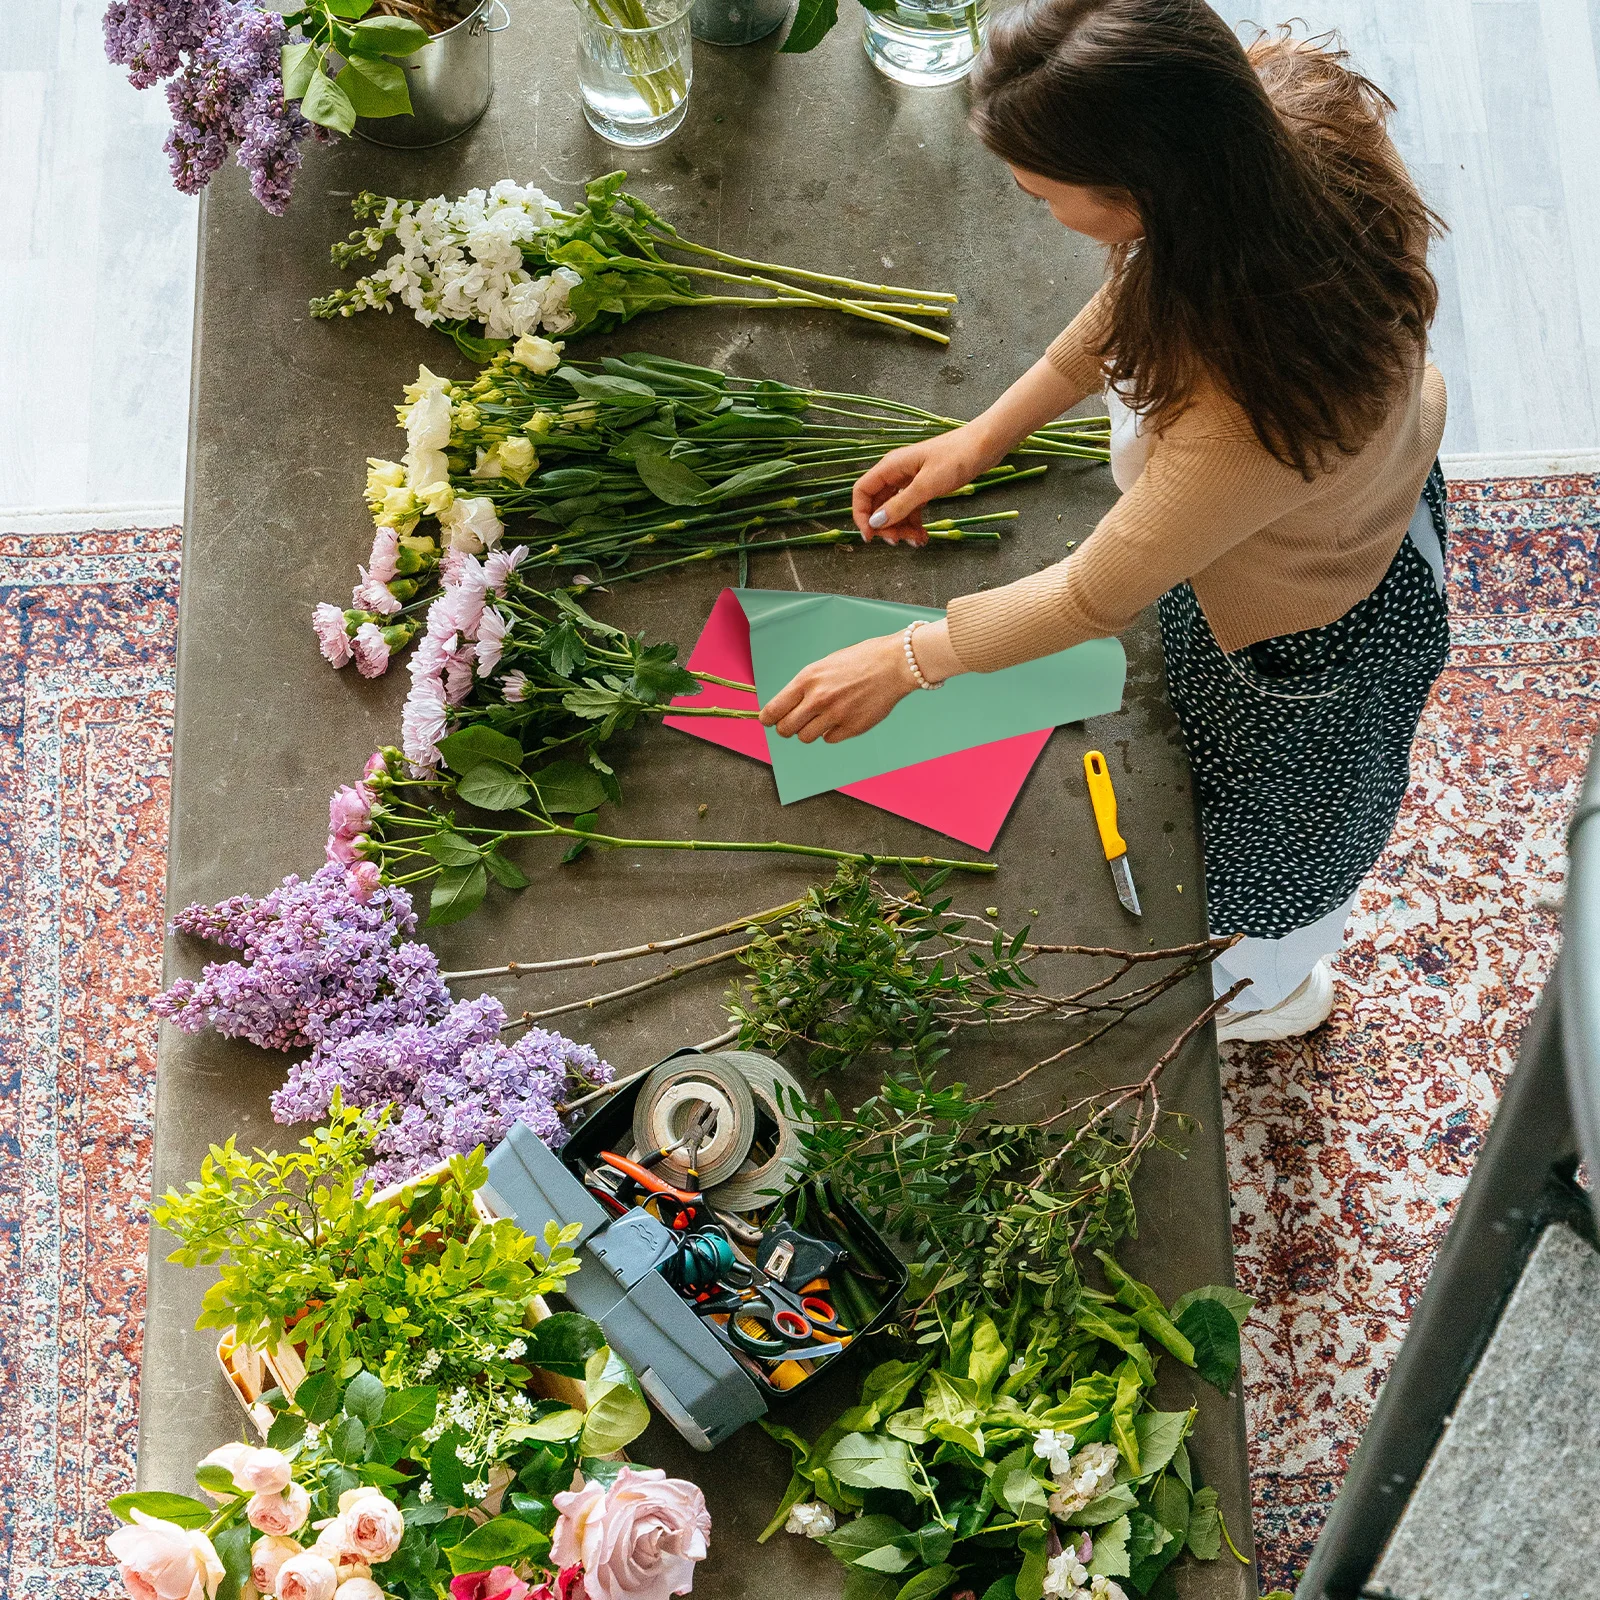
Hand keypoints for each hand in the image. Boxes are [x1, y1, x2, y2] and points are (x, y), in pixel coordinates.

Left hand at [760, 633, 915, 742]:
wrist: (893, 664)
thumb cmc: (860, 661)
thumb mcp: (824, 666)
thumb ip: (805, 687)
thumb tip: (786, 707)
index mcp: (807, 680)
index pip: (774, 709)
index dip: (768, 718)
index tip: (768, 721)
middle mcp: (818, 699)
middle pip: (786, 729)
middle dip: (787, 728)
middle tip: (793, 724)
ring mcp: (835, 715)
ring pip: (806, 737)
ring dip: (809, 731)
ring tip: (821, 718)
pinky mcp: (852, 728)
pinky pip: (829, 739)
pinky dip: (832, 732)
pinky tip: (842, 718)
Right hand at [851, 422, 1006, 544]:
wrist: (985, 445)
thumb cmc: (957, 457)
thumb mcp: (927, 485)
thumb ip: (900, 505)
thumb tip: (875, 523)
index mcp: (891, 467)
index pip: (862, 492)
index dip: (862, 515)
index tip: (870, 537)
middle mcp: (896, 473)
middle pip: (878, 504)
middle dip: (885, 526)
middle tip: (899, 541)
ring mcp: (910, 480)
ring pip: (895, 510)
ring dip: (901, 528)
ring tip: (917, 541)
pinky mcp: (924, 486)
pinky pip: (911, 509)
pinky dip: (914, 524)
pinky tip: (923, 536)